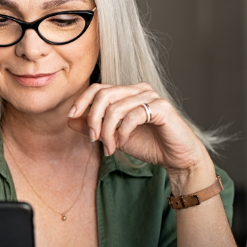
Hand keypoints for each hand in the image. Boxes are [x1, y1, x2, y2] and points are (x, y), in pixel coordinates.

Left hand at [67, 83, 213, 193]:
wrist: (176, 158)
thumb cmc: (148, 145)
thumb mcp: (114, 137)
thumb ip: (94, 127)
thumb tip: (70, 119)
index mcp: (127, 93)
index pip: (98, 87)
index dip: (82, 100)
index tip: (71, 116)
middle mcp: (139, 90)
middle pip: (104, 94)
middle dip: (93, 118)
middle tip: (93, 139)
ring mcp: (152, 97)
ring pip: (116, 107)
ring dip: (108, 131)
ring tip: (110, 147)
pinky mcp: (162, 108)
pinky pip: (133, 116)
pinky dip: (123, 132)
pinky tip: (123, 143)